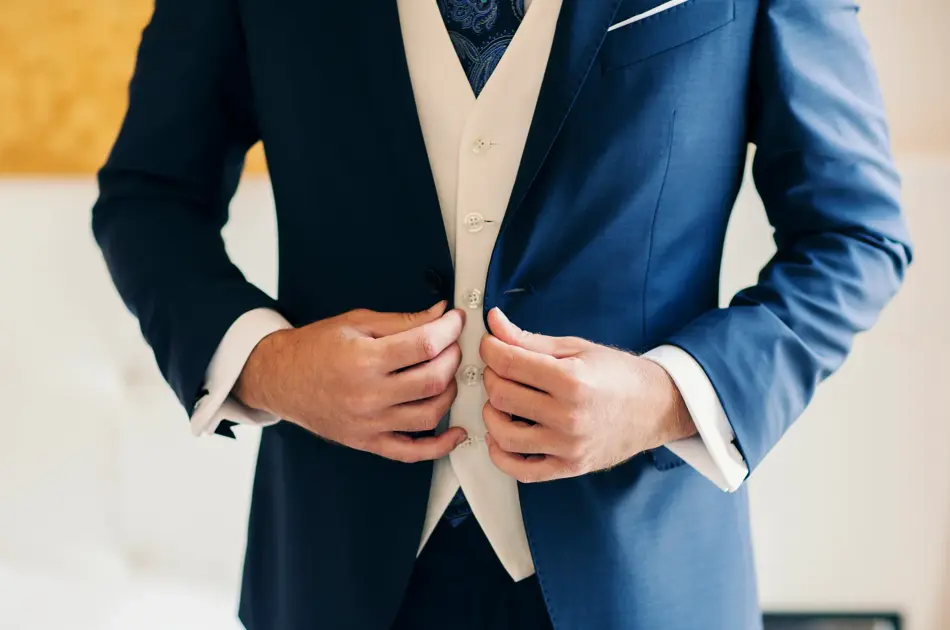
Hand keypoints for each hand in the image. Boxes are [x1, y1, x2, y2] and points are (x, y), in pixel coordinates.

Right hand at [235, 301, 467, 462]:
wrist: (280, 378)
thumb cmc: (315, 348)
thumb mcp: (357, 322)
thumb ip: (402, 320)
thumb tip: (441, 314)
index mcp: (364, 359)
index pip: (424, 344)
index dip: (449, 329)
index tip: (456, 321)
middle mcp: (368, 395)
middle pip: (433, 380)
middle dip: (453, 358)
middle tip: (452, 345)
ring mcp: (369, 423)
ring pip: (430, 414)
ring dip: (450, 392)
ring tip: (447, 375)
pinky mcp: (368, 442)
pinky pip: (412, 452)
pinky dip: (440, 446)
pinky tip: (456, 432)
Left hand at [478, 309, 696, 482]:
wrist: (657, 407)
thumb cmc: (619, 375)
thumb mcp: (576, 349)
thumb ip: (530, 340)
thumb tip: (494, 323)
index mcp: (571, 379)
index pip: (508, 363)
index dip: (490, 349)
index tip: (490, 345)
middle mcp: (569, 416)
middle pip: (502, 396)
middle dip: (492, 377)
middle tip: (501, 370)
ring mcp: (568, 446)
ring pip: (504, 434)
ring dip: (491, 414)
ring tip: (501, 402)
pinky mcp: (569, 467)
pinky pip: (522, 470)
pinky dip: (501, 454)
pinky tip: (501, 437)